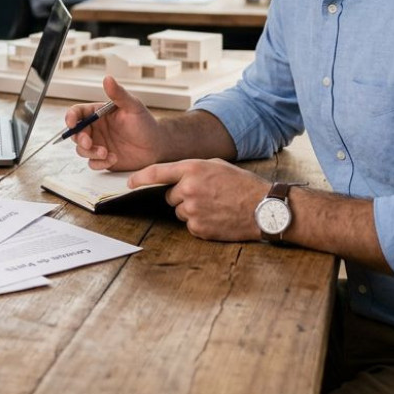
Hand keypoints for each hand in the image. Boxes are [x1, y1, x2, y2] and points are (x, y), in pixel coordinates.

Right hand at [69, 76, 167, 170]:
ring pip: (82, 150)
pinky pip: (93, 163)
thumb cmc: (146, 124)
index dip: (70, 117)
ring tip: (105, 152)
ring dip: (90, 152)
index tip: (71, 123)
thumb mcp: (133, 107)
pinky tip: (113, 158)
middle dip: (79, 138)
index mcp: (99, 114)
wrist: (157, 146)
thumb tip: (108, 79)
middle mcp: (96, 129)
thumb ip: (119, 94)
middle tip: (89, 142)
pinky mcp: (104, 159)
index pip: (78, 113)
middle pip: (75, 134)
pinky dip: (99, 163)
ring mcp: (99, 145)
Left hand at [129, 158, 269, 241]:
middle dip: (182, 196)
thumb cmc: (242, 184)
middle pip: (169, 196)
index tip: (129, 182)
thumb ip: (192, 169)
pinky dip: (200, 223)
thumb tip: (174, 177)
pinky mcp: (198, 228)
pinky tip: (217, 217)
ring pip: (179, 212)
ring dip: (191, 210)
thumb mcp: (216, 165)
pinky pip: (190, 226)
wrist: (263, 208)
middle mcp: (188, 189)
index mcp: (192, 169)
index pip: (156, 172)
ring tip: (214, 206)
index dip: (140, 178)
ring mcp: (192, 210)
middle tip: (205, 195)